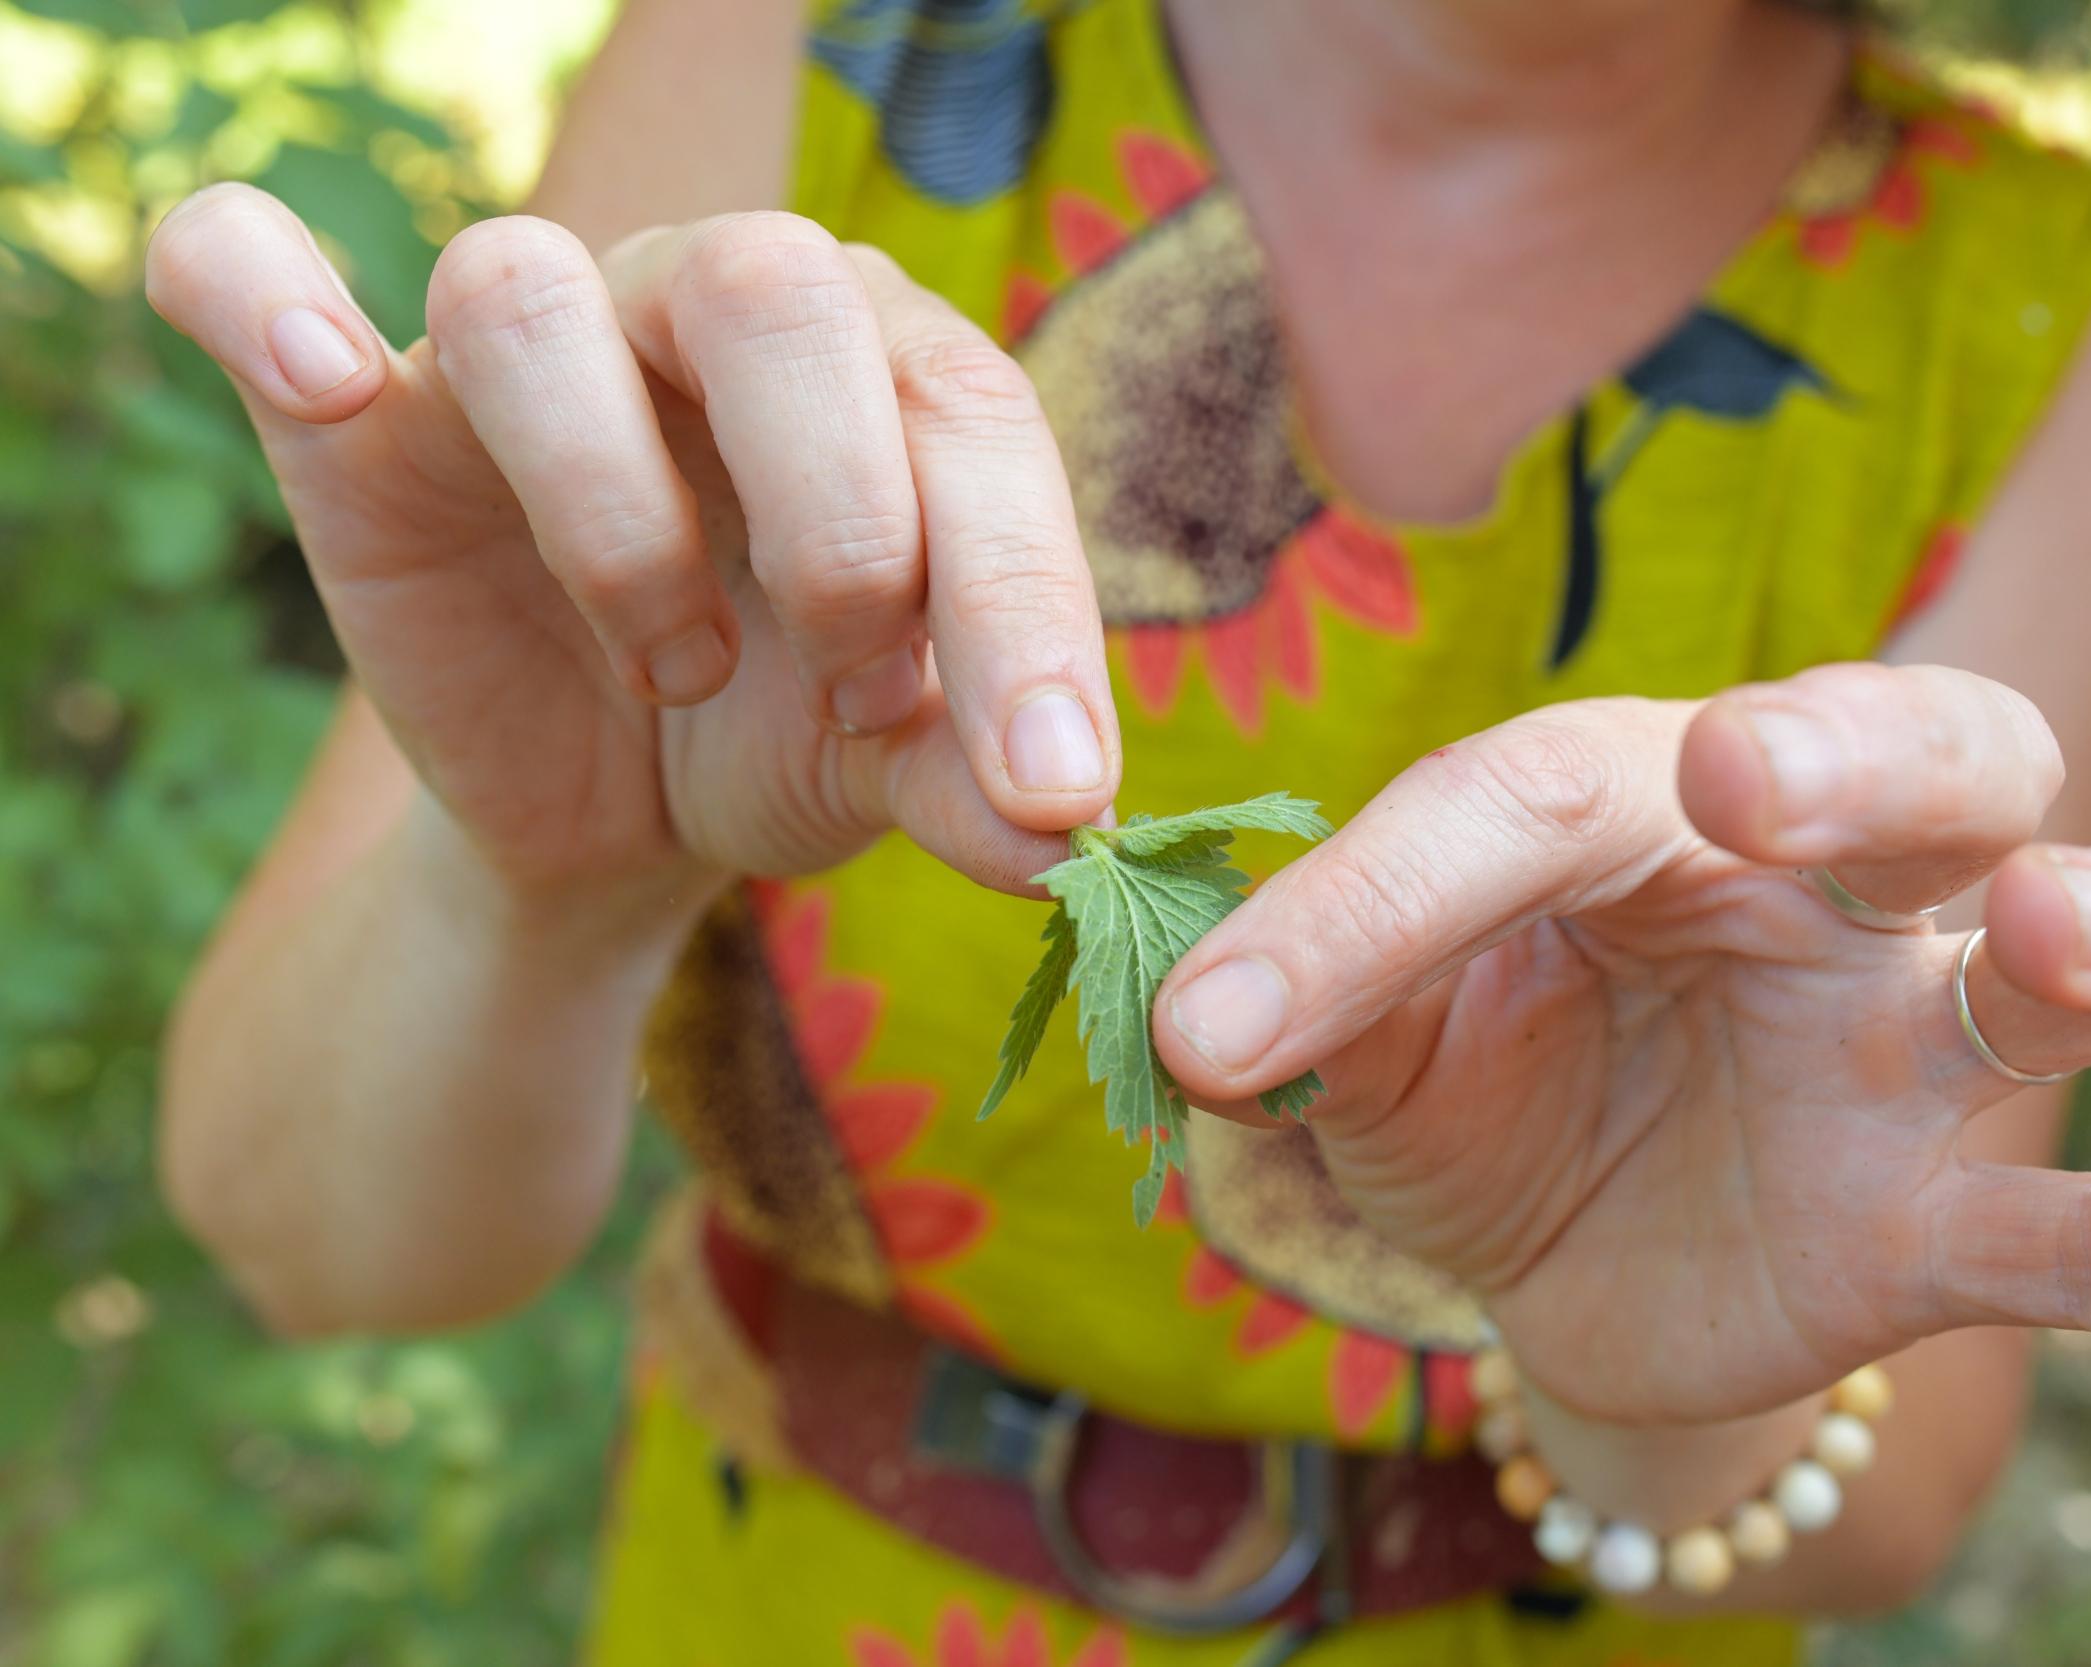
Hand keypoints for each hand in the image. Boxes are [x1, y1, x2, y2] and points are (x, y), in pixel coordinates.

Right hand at [146, 187, 1119, 917]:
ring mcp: (532, 349)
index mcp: (883, 360)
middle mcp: (711, 306)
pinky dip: (258, 293)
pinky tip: (324, 379)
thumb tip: (1066, 838)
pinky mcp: (360, 419)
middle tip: (859, 687)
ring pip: (529, 297)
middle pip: (769, 290)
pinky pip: (245, 268)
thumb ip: (977, 780)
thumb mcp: (895, 769)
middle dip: (841, 518)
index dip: (1019, 598)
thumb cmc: (788, 733)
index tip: (1047, 784)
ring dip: (613, 513)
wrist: (624, 804)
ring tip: (675, 667)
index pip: (968, 411)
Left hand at [1152, 665, 2090, 1424]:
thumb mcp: (1359, 1056)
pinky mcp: (1949, 1220)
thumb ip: (1307, 1021)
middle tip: (1746, 776)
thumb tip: (1200, 1027)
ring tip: (2056, 951)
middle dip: (1851, 750)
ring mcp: (1913, 1049)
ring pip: (2087, 941)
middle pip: (1921, 751)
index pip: (1524, 805)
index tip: (1220, 1045)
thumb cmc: (1467, 1089)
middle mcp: (1819, 887)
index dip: (1365, 912)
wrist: (1562, 1250)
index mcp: (1636, 804)